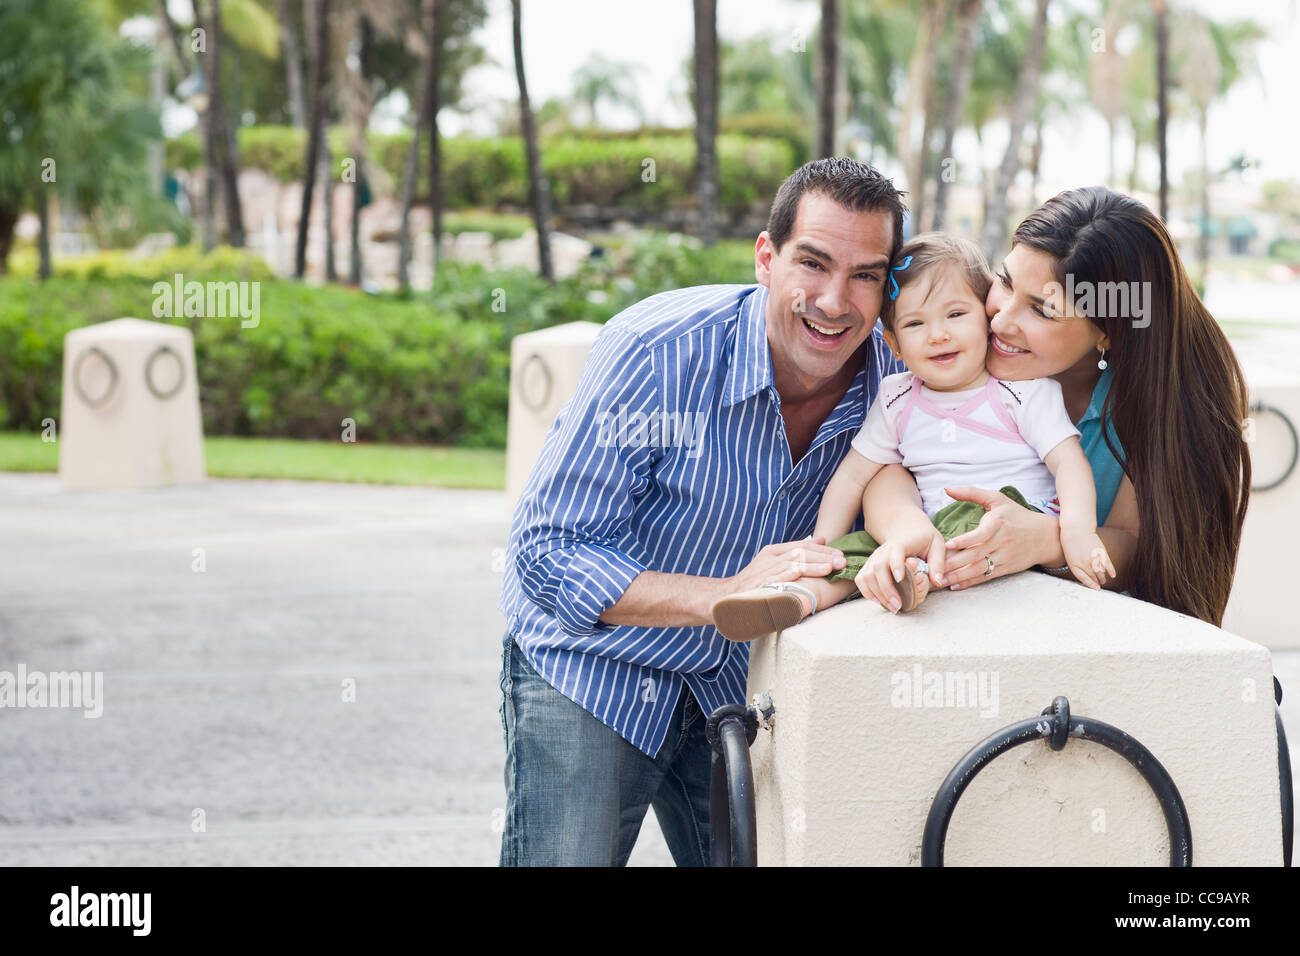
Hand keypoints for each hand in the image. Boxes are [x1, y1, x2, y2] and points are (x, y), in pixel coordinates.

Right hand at [716, 535, 845, 600]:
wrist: (724, 599)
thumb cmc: (753, 585)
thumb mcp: (772, 565)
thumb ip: (794, 554)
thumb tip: (821, 540)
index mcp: (773, 552)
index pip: (802, 545)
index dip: (823, 549)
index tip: (841, 555)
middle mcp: (769, 558)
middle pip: (800, 551)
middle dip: (823, 556)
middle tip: (842, 561)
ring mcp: (764, 570)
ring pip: (793, 562)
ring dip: (814, 564)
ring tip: (831, 568)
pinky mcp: (761, 584)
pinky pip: (780, 576)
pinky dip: (795, 574)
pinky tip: (809, 575)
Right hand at [856, 543, 937, 612]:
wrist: (907, 529)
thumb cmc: (923, 539)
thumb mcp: (937, 545)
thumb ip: (938, 563)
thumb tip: (937, 582)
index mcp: (901, 543)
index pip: (895, 552)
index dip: (896, 565)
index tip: (900, 579)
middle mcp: (883, 550)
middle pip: (877, 567)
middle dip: (886, 588)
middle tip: (899, 605)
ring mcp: (874, 558)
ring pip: (866, 575)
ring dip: (877, 594)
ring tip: (892, 606)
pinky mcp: (869, 565)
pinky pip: (861, 579)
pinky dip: (867, 592)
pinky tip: (879, 601)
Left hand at [941, 486, 1055, 589]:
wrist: (1045, 536)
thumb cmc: (1016, 515)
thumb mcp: (997, 499)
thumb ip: (972, 493)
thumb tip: (947, 488)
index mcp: (998, 523)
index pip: (980, 535)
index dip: (964, 540)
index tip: (947, 544)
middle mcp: (1001, 542)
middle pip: (976, 555)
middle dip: (954, 563)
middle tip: (935, 567)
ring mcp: (1004, 557)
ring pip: (979, 569)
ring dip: (959, 576)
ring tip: (940, 580)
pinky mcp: (1005, 568)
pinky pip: (985, 576)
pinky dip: (969, 582)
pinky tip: (954, 586)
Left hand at [1061, 527, 1116, 589]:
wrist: (1077, 528)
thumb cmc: (1070, 541)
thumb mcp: (1068, 555)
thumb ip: (1075, 564)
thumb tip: (1084, 572)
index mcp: (1074, 564)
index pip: (1083, 578)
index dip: (1089, 584)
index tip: (1095, 588)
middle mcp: (1084, 563)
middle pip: (1092, 576)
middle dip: (1096, 582)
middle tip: (1099, 586)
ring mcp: (1093, 557)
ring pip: (1100, 571)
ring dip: (1103, 577)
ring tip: (1104, 581)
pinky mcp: (1101, 552)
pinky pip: (1107, 564)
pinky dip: (1111, 570)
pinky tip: (1113, 575)